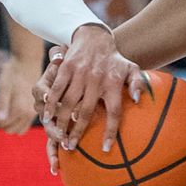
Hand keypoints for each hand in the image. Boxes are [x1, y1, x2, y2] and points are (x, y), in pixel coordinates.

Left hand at [0, 56, 40, 134]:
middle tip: (1, 106)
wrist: (27, 61)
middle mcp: (29, 113)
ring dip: (12, 122)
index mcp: (20, 109)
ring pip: (20, 128)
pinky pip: (26, 122)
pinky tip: (16, 105)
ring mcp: (33, 111)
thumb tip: (0, 120)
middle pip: (11, 130)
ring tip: (9, 106)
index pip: (3, 125)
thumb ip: (1, 105)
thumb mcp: (4, 87)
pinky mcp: (35, 108)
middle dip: (4, 122)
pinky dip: (19, 119)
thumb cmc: (14, 72)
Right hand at [37, 26, 143, 172]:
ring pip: (68, 103)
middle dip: (78, 132)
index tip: (106, 149)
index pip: (114, 111)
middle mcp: (97, 80)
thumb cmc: (114, 59)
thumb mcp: (131, 68)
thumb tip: (138, 101)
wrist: (95, 36)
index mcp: (113, 83)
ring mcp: (80, 74)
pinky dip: (50, 105)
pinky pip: (56, 90)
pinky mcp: (66, 69)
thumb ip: (137, 84)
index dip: (110, 131)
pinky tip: (47, 118)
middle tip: (72, 148)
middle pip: (87, 112)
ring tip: (59, 138)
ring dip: (62, 123)